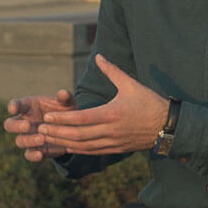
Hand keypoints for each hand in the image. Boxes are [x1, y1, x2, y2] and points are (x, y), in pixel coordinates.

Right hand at [5, 88, 75, 161]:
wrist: (73, 129)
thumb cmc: (65, 110)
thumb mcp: (67, 103)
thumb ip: (65, 98)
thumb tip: (63, 93)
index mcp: (28, 107)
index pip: (16, 105)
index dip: (13, 106)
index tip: (13, 109)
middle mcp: (24, 122)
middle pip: (10, 125)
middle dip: (17, 126)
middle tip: (27, 126)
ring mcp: (28, 137)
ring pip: (19, 141)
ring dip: (29, 140)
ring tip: (42, 139)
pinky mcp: (35, 149)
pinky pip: (29, 155)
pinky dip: (33, 156)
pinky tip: (40, 155)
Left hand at [37, 54, 167, 154]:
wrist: (168, 125)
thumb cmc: (149, 102)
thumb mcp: (131, 84)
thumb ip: (112, 71)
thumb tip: (98, 56)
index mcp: (112, 114)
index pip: (81, 119)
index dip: (62, 119)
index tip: (47, 117)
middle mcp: (111, 131)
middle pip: (78, 135)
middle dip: (57, 133)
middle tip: (39, 130)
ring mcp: (113, 142)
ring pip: (83, 146)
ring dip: (64, 142)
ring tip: (47, 139)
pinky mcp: (116, 149)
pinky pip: (92, 152)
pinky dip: (77, 150)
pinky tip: (66, 146)